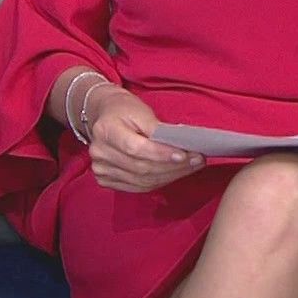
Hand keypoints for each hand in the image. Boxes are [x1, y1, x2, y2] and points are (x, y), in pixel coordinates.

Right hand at [83, 84, 206, 192]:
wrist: (105, 116)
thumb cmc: (124, 110)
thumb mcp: (140, 111)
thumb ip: (157, 129)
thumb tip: (179, 147)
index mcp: (105, 130)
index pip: (135, 148)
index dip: (160, 154)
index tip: (184, 154)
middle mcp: (100, 153)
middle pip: (141, 167)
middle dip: (172, 166)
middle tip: (197, 160)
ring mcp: (101, 169)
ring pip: (142, 180)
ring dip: (170, 175)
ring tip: (191, 166)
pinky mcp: (106, 180)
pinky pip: (138, 187)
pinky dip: (159, 181)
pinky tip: (175, 173)